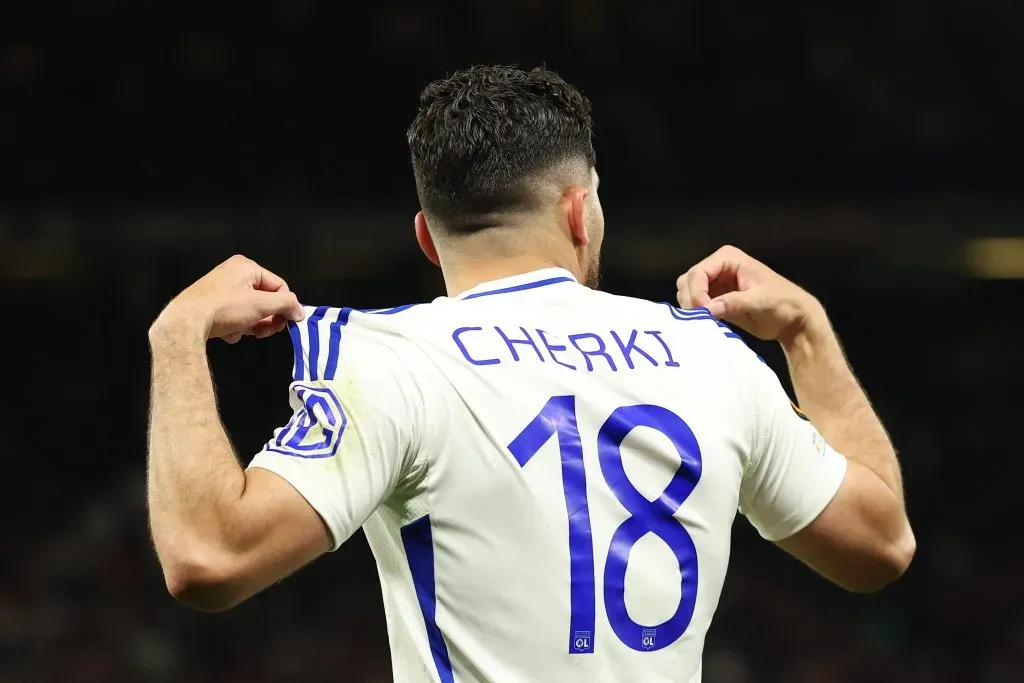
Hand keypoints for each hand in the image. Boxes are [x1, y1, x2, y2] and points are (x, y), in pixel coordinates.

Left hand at [152, 255, 304, 342]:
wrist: (186, 323)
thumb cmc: (223, 308)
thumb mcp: (261, 305)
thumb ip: (285, 305)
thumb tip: (299, 310)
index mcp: (246, 267)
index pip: (278, 286)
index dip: (284, 306)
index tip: (286, 324)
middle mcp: (233, 274)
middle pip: (265, 299)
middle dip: (266, 318)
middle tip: (264, 331)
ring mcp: (221, 290)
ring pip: (251, 311)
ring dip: (252, 325)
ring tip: (244, 332)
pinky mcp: (212, 305)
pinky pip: (235, 316)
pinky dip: (236, 327)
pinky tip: (229, 332)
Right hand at [676, 245, 825, 343]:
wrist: (793, 319)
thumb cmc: (783, 303)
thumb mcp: (760, 301)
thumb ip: (734, 303)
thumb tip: (708, 310)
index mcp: (728, 258)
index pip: (698, 273)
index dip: (696, 293)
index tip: (704, 313)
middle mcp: (717, 268)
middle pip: (688, 281)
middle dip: (691, 300)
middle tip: (702, 319)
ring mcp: (715, 283)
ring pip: (687, 292)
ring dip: (691, 307)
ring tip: (705, 321)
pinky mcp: (715, 299)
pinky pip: (695, 305)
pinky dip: (696, 314)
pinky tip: (706, 323)